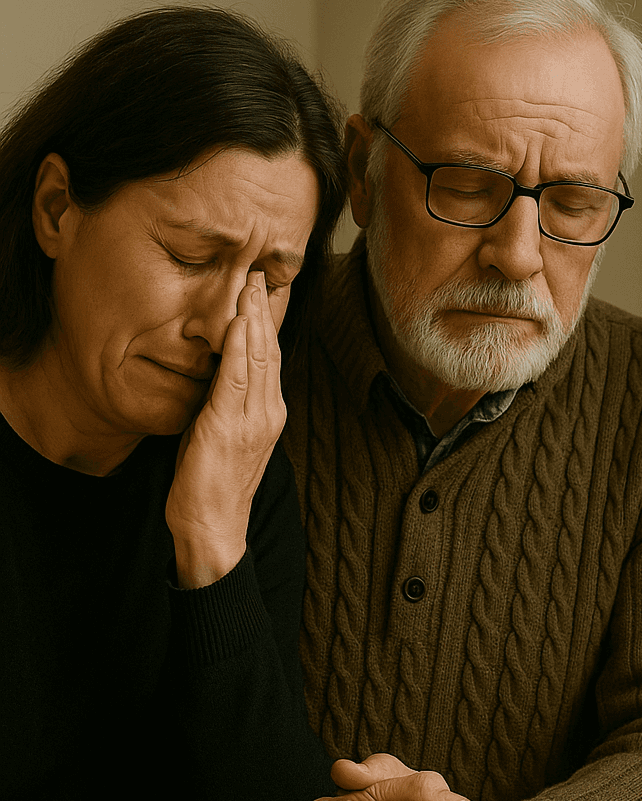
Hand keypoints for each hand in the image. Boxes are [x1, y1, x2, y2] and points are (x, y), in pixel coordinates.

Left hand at [166, 271, 285, 586]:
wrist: (214, 527)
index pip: (269, 358)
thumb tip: (218, 374)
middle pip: (268, 351)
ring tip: (249, 286)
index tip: (260, 290)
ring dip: (253, 319)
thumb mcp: (225, 436)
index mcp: (267, 413)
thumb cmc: (214, 485)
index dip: (266, 322)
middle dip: (264, 310)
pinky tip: (236, 324)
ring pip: (257, 359)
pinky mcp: (228, 428)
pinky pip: (235, 380)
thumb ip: (228, 404)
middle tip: (258, 273)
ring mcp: (252, 421)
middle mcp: (267, 413)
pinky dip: (238, 349)